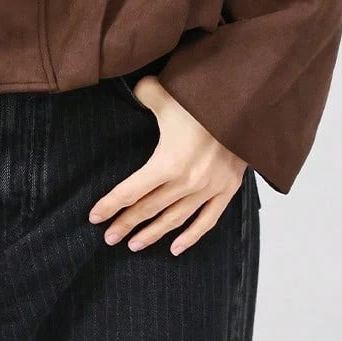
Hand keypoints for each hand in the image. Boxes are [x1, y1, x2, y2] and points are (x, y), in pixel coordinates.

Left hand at [89, 77, 247, 253]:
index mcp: (168, 161)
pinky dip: (191, 237)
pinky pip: (207, 220)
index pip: (131, 191)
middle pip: (149, 209)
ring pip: (174, 219)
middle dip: (126, 224)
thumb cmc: (203, 99)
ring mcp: (209, 189)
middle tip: (109, 237)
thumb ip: (143, 95)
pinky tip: (175, 248)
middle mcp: (187, 181)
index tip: (94, 217)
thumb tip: (132, 91)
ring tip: (134, 245)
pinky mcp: (228, 190)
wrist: (246, 106)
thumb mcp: (166, 93)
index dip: (110, 205)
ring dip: (153, 234)